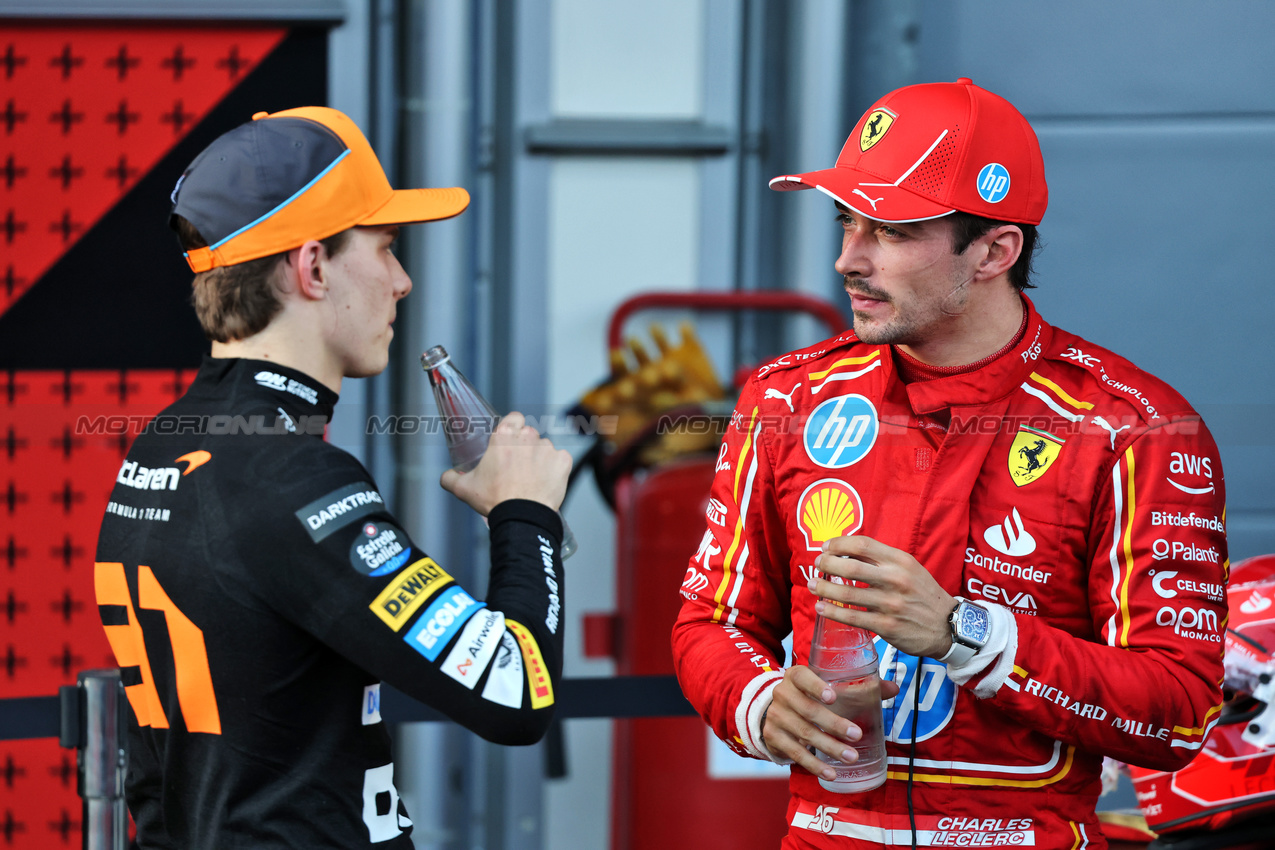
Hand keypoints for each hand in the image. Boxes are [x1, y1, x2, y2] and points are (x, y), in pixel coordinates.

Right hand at [440, 411, 571, 514]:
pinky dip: (555, 469)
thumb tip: (446, 476)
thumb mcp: (464, 489)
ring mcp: (548, 448)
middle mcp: (527, 437)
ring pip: (544, 448)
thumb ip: (450, 478)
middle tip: (517, 467)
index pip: (514, 418)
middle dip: (525, 447)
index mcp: (504, 436)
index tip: (510, 440)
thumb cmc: (496, 500)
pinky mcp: (563, 461)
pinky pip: (560, 460)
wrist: (522, 516)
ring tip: (531, 478)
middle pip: (529, 435)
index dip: (513, 428)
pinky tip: (546, 482)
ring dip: (540, 459)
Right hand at [762, 665, 899, 779]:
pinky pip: (795, 754)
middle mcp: (782, 694)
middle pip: (807, 710)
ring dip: (829, 747)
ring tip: (851, 757)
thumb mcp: (824, 686)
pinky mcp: (773, 738)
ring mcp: (776, 717)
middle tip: (856, 735)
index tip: (833, 697)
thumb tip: (892, 689)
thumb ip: (858, 686)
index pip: (802, 677)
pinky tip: (830, 773)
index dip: (816, 686)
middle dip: (833, 724)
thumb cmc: (806, 696)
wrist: (771, 712)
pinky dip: (814, 765)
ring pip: (804, 734)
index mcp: (795, 677)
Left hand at [810, 535, 956, 658]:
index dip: (838, 543)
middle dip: (826, 564)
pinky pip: (852, 617)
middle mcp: (895, 579)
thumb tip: (847, 551)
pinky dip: (831, 611)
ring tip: (813, 585)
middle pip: (849, 566)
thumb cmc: (923, 594)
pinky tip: (821, 607)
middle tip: (816, 565)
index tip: (826, 547)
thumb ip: (882, 559)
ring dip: (823, 588)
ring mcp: (890, 604)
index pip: (862, 543)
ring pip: (846, 593)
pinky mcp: (886, 625)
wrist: (948, 626)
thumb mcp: (909, 568)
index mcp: (900, 561)